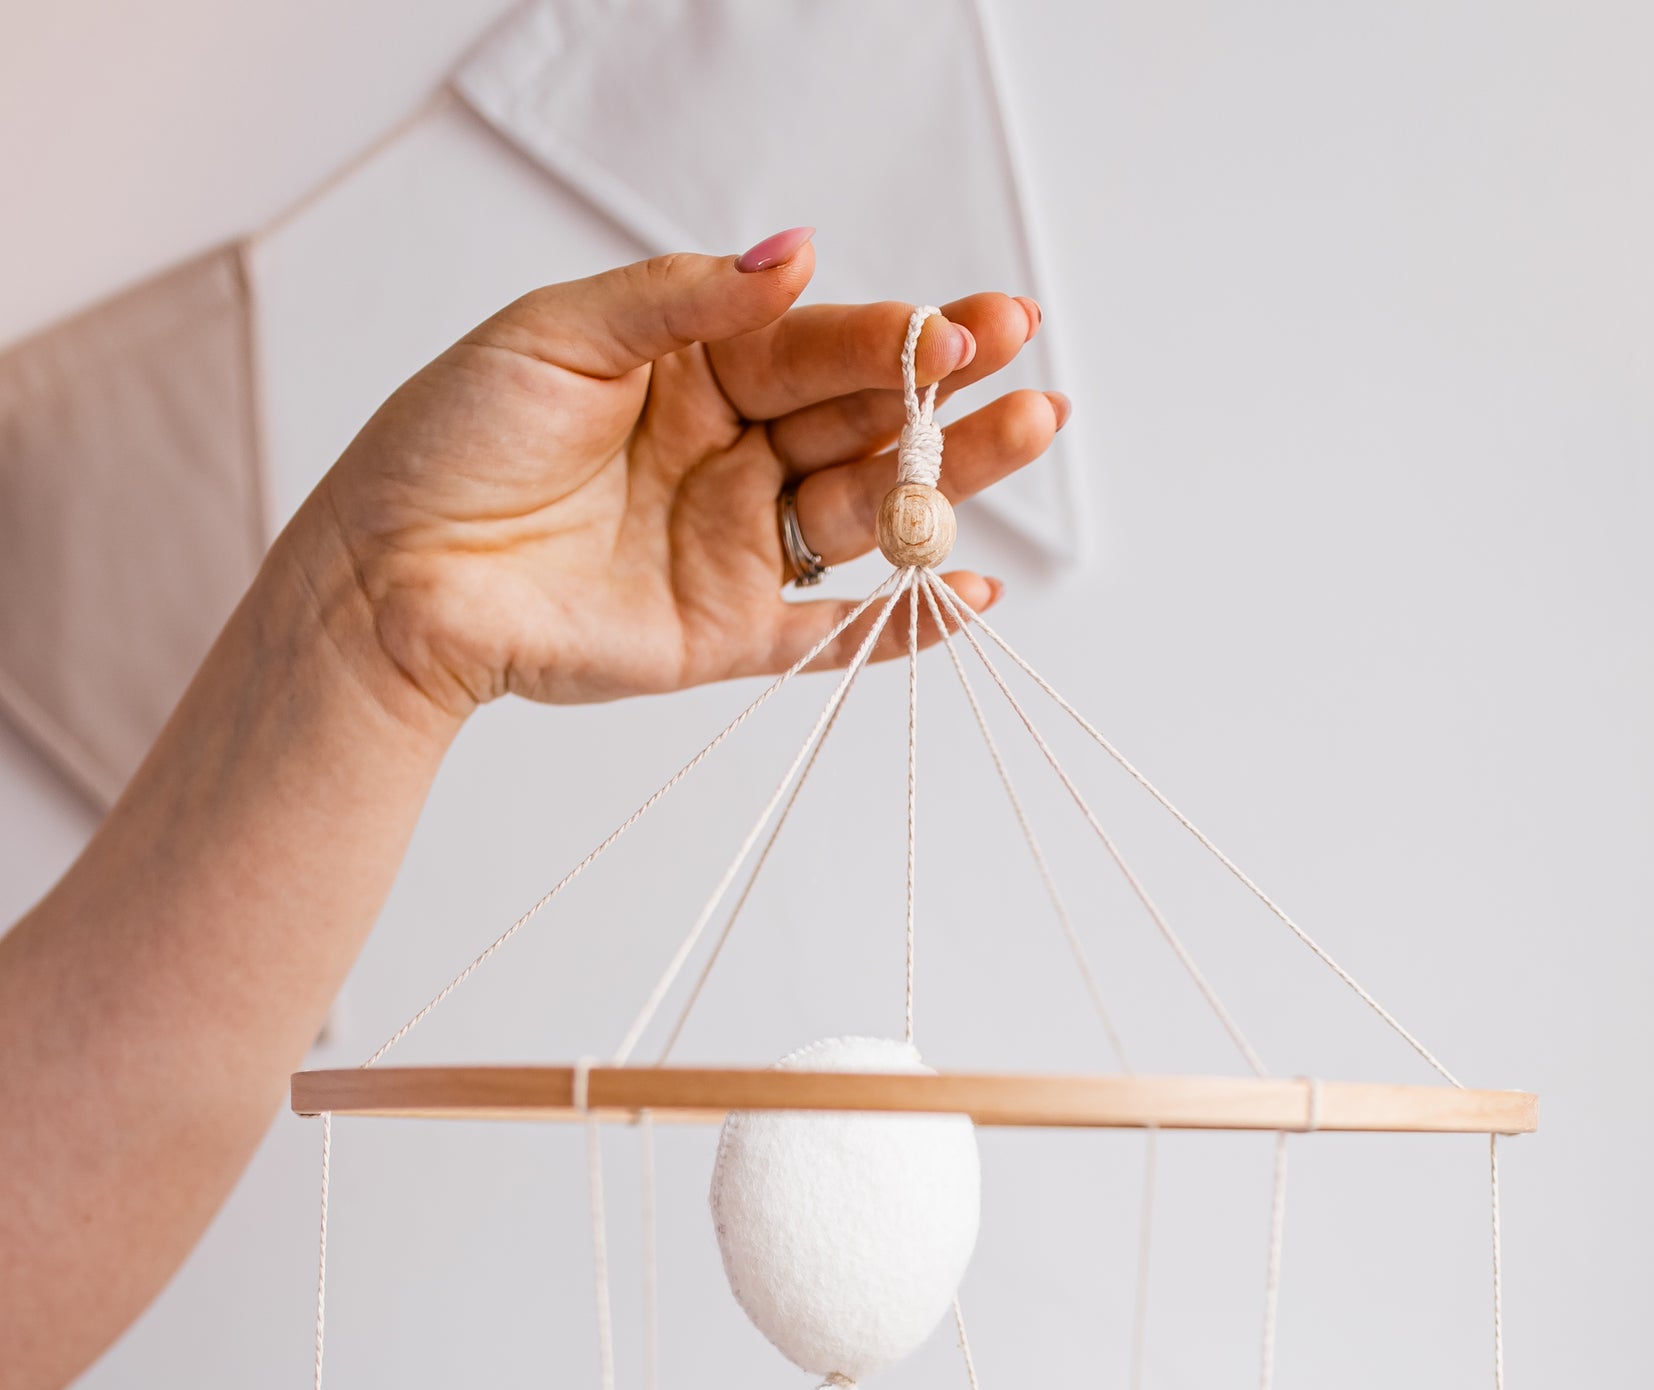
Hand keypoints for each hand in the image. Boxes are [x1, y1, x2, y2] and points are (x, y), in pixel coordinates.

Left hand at [308, 231, 1065, 720]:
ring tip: (1024, 438)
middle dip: (949, 402)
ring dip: (948, 485)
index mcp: (698, 368)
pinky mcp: (728, 636)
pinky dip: (902, 624)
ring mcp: (737, 546)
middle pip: (865, 425)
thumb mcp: (561, 334)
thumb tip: (798, 254)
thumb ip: (685, 302)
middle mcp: (732, 453)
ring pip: (867, 514)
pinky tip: (965, 592)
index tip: (957, 328)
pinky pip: (834, 632)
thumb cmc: (451, 443)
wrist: (390, 577)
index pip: (819, 347)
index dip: (892, 338)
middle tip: (1028, 377)